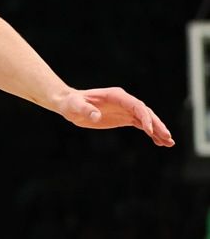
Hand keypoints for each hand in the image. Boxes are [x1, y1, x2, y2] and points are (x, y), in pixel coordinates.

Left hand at [56, 87, 173, 145]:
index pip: (136, 105)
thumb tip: (96, 116)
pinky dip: (151, 133)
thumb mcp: (75, 106)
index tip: (150, 130)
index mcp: (116, 96)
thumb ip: (86, 110)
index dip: (145, 117)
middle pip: (146, 113)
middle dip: (157, 125)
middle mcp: (125, 102)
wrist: (69, 105)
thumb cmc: (71, 103)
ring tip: (169, 143)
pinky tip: (159, 142)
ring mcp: (126, 110)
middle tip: (168, 137)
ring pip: (146, 120)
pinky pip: (141, 125)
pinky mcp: (124, 118)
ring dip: (158, 130)